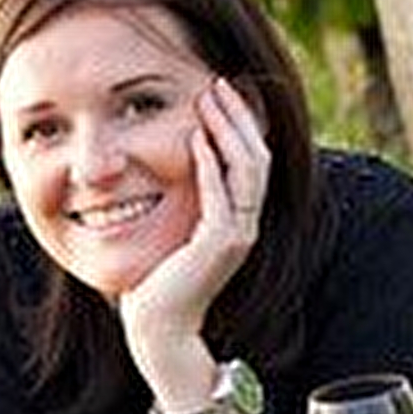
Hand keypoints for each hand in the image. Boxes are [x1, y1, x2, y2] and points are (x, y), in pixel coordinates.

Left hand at [120, 78, 271, 408]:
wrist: (158, 330)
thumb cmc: (156, 286)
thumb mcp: (171, 234)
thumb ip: (180, 205)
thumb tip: (163, 171)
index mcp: (236, 221)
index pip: (249, 160)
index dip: (238, 124)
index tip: (217, 93)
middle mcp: (245, 226)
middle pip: (256, 156)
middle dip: (237, 117)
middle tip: (217, 83)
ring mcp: (237, 237)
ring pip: (247, 172)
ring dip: (228, 132)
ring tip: (209, 101)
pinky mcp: (219, 248)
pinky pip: (222, 199)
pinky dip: (211, 168)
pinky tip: (197, 142)